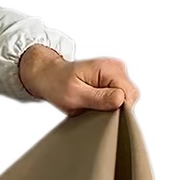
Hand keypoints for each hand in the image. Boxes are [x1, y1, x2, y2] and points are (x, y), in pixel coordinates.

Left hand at [19, 45, 139, 117]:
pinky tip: (95, 101)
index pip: (130, 95)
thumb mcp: (74, 95)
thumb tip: (121, 100)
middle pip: (131, 97)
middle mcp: (117, 68)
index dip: (118, 109)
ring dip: (110, 106)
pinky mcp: (114, 80)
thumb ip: (99, 98)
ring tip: (91, 103)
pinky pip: (120, 97)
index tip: (100, 112)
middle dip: (114, 108)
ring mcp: (117, 74)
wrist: (49, 76)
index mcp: (109, 68)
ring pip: (126, 99)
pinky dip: (108, 103)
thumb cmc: (58, 83)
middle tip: (93, 108)